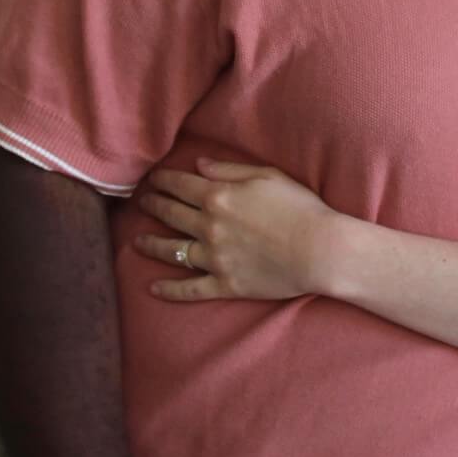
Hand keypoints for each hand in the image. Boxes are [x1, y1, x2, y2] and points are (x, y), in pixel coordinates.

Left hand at [128, 160, 338, 301]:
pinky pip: (190, 289)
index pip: (180, 185)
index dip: (162, 181)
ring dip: (151, 245)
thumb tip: (199, 165)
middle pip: (171, 214)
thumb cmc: (301, 208)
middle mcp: (209, 226)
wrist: (320, 250)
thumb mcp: (267, 176)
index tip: (153, 180)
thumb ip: (229, 170)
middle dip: (153, 206)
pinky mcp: (225, 284)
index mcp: (218, 196)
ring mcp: (214, 258)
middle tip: (142, 203)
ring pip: (172, 251)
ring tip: (137, 242)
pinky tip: (153, 289)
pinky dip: (169, 290)